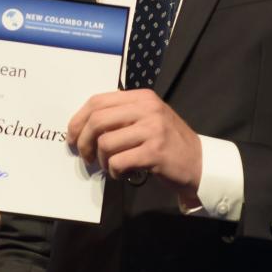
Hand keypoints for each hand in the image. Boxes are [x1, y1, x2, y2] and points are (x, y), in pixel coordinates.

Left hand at [67, 88, 202, 207]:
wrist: (199, 162)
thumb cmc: (168, 142)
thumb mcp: (147, 119)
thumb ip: (121, 116)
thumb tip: (82, 127)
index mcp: (142, 97)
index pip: (98, 101)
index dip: (78, 120)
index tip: (72, 137)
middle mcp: (147, 109)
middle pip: (97, 120)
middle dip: (83, 142)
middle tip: (86, 156)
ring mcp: (153, 129)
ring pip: (106, 143)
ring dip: (102, 160)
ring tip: (111, 166)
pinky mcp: (155, 152)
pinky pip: (119, 161)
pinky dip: (114, 172)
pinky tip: (122, 174)